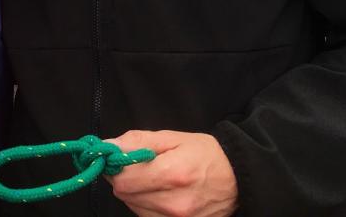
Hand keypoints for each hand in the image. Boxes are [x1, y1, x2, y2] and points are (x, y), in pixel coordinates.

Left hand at [104, 130, 237, 216]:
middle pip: (125, 194)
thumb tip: (109, 145)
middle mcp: (173, 203)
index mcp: (172, 174)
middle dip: (124, 178)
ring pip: (134, 207)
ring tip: (153, 178)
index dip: (114, 167)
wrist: (237, 180)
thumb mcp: (173, 137)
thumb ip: (139, 141)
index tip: (116, 158)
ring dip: (135, 192)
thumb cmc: (206, 154)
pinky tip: (160, 193)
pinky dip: (146, 204)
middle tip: (137, 165)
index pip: (123, 179)